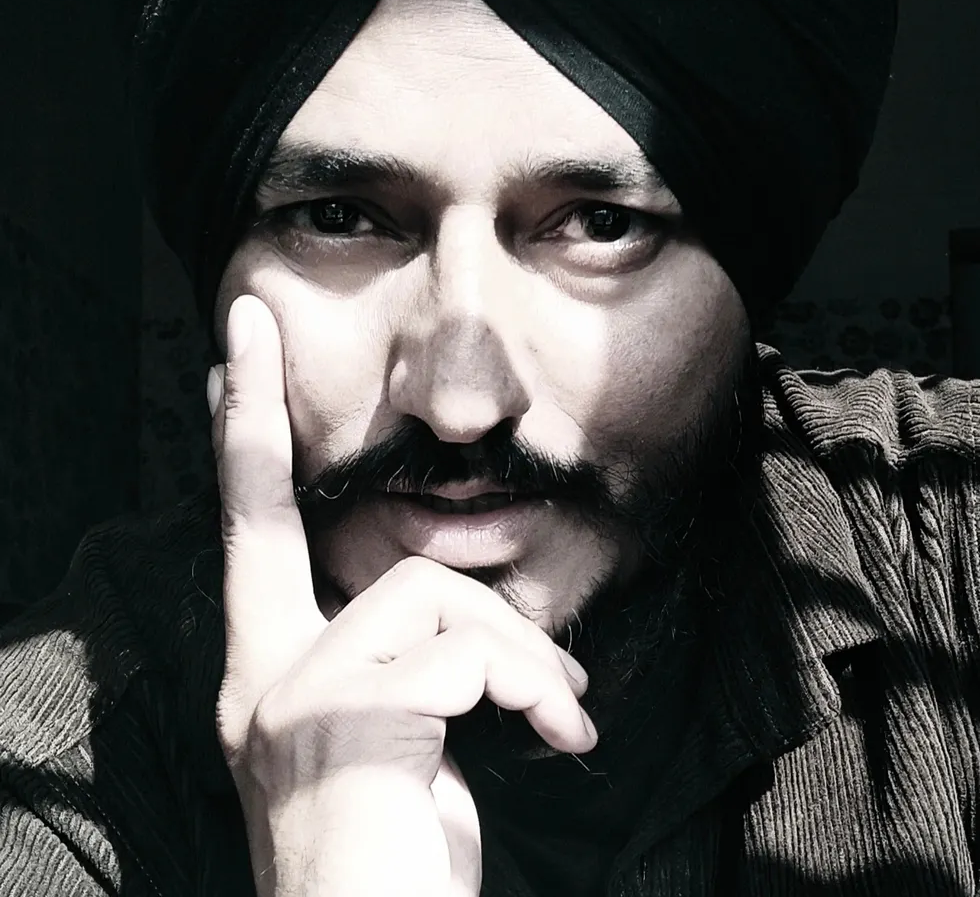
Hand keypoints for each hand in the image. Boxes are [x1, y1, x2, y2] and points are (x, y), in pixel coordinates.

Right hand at [209, 294, 596, 896]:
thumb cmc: (400, 855)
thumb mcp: (405, 741)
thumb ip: (414, 667)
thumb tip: (472, 622)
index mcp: (272, 672)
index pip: (247, 534)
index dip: (237, 437)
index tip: (229, 354)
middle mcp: (260, 676)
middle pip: (265, 513)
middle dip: (248, 405)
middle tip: (245, 325)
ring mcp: (293, 698)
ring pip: (425, 589)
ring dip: (516, 647)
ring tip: (560, 709)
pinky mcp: (349, 721)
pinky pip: (466, 654)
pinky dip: (531, 686)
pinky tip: (559, 735)